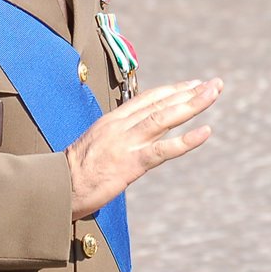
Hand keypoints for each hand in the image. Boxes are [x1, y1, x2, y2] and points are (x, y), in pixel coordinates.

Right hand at [66, 79, 221, 217]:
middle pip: (161, 103)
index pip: (148, 99)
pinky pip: (164, 149)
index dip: (172, 90)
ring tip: (213, 93)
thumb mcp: (95, 146)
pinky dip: (187, 140)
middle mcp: (121, 126)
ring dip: (193, 104)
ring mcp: (126, 143)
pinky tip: (206, 131)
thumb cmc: (73, 173)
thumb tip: (133, 137)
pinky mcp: (131, 163)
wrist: (56, 187)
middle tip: (214, 84)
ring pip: (165, 118)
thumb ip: (116, 137)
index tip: (192, 85)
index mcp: (112, 120)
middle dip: (190, 92)